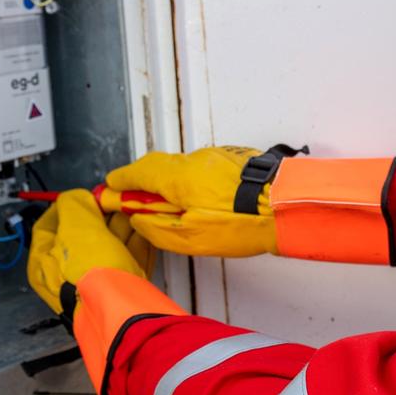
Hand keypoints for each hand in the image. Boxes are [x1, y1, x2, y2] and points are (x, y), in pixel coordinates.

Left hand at [28, 190, 155, 326]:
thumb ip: (74, 203)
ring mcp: (95, 281)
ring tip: (131, 210)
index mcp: (44, 262)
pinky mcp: (120, 286)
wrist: (120, 306)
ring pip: (108, 246)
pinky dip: (135, 243)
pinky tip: (143, 229)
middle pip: (82, 234)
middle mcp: (67, 274)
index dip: (65, 206)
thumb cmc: (88, 269)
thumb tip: (79, 198)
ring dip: (120, 226)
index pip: (48, 226)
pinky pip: (127, 258)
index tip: (82, 195)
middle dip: (100, 215)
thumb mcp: (76, 224)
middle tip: (111, 202)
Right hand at [103, 146, 280, 256]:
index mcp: (178, 176)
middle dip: (144, 183)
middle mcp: (195, 159)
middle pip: (158, 166)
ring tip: (180, 211)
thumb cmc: (242, 224)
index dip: (120, 183)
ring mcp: (217, 156)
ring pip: (183, 168)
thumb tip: (138, 218)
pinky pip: (204, 169)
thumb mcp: (190, 237)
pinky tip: (205, 203)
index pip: (136, 173)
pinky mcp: (234, 160)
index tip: (110, 190)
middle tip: (140, 205)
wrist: (285, 208)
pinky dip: (195, 183)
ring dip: (173, 184)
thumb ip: (156, 227)